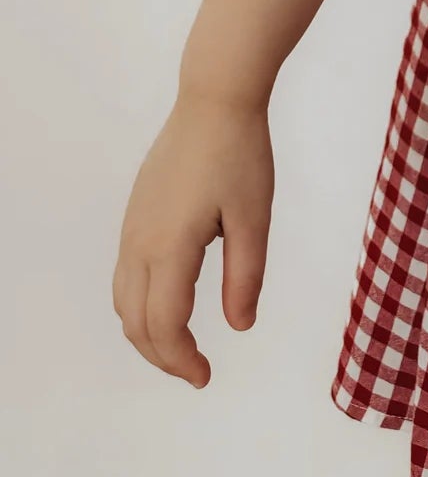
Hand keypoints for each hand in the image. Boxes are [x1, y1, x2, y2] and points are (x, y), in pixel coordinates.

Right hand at [113, 93, 273, 386]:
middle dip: (163, 356)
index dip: (182, 359)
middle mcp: (140, 242)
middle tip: (197, 372)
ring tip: (183, 346)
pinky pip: (125, 276)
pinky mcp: (135, 214)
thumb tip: (241, 326)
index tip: (206, 377)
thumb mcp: (254, 216)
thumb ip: (246, 275)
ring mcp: (132, 228)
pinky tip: (169, 304)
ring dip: (147, 334)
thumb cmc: (240, 153)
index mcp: (170, 247)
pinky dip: (140, 305)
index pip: (164, 325)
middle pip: (136, 323)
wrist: (214, 99)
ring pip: (124, 302)